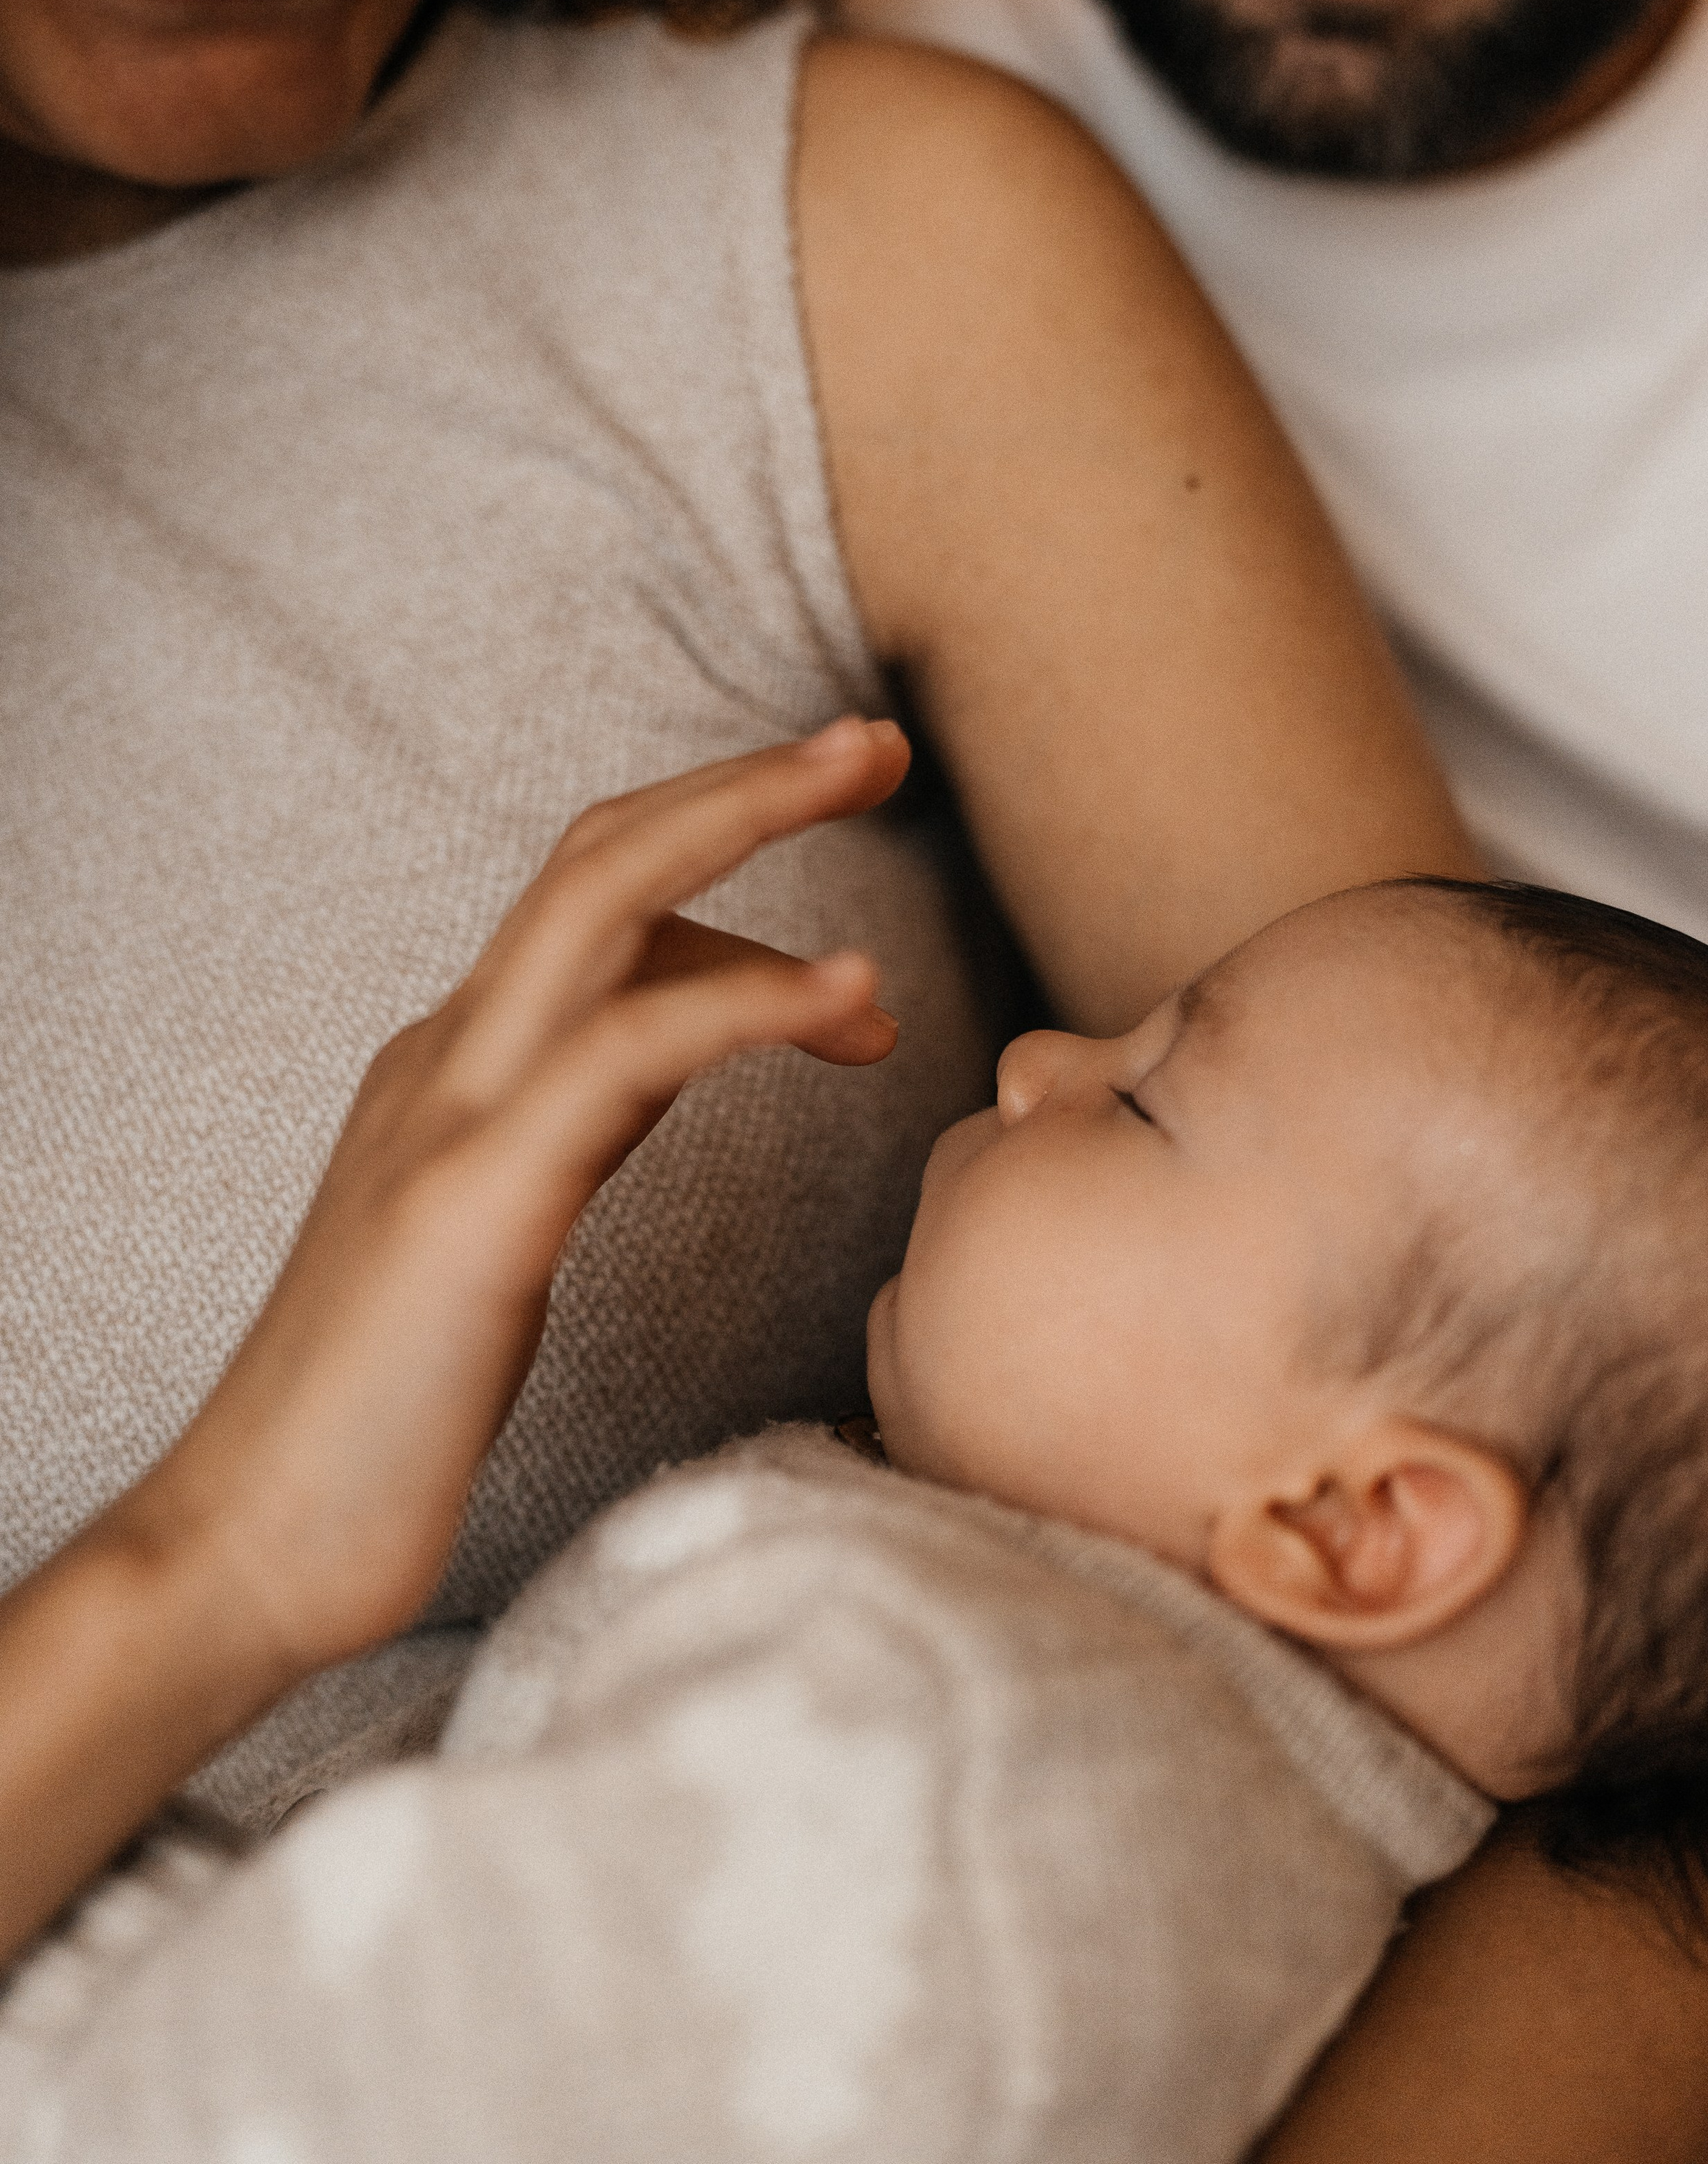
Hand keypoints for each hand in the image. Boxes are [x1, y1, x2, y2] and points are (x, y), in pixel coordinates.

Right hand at [120, 715, 909, 1681]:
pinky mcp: (475, 1198)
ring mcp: (453, 1113)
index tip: (841, 834)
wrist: (254, 1545)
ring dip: (748, 814)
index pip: (595, 903)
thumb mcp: (505, 1226)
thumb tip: (685, 1043)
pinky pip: (628, 1052)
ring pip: (602, 899)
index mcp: (457, 1063)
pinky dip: (750, 998)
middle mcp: (448, 1056)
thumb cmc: (390, 1411)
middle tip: (873, 741)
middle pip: (597, 852)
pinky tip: (851, 996)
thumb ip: (583, 1119)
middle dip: (742, 780)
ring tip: (875, 770)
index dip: (718, 845)